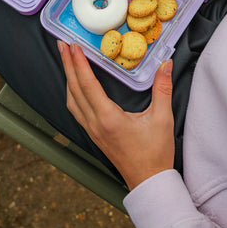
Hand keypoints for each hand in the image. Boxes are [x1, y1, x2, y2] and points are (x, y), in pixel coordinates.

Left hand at [57, 41, 174, 189]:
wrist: (149, 182)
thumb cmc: (155, 153)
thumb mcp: (162, 119)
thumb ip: (162, 88)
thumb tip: (165, 64)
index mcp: (108, 118)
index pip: (88, 84)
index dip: (79, 63)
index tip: (73, 46)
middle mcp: (95, 123)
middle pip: (74, 89)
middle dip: (67, 64)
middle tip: (61, 45)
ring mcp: (92, 130)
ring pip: (71, 100)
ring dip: (68, 77)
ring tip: (66, 60)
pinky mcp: (93, 134)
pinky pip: (76, 110)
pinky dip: (72, 92)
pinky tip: (74, 85)